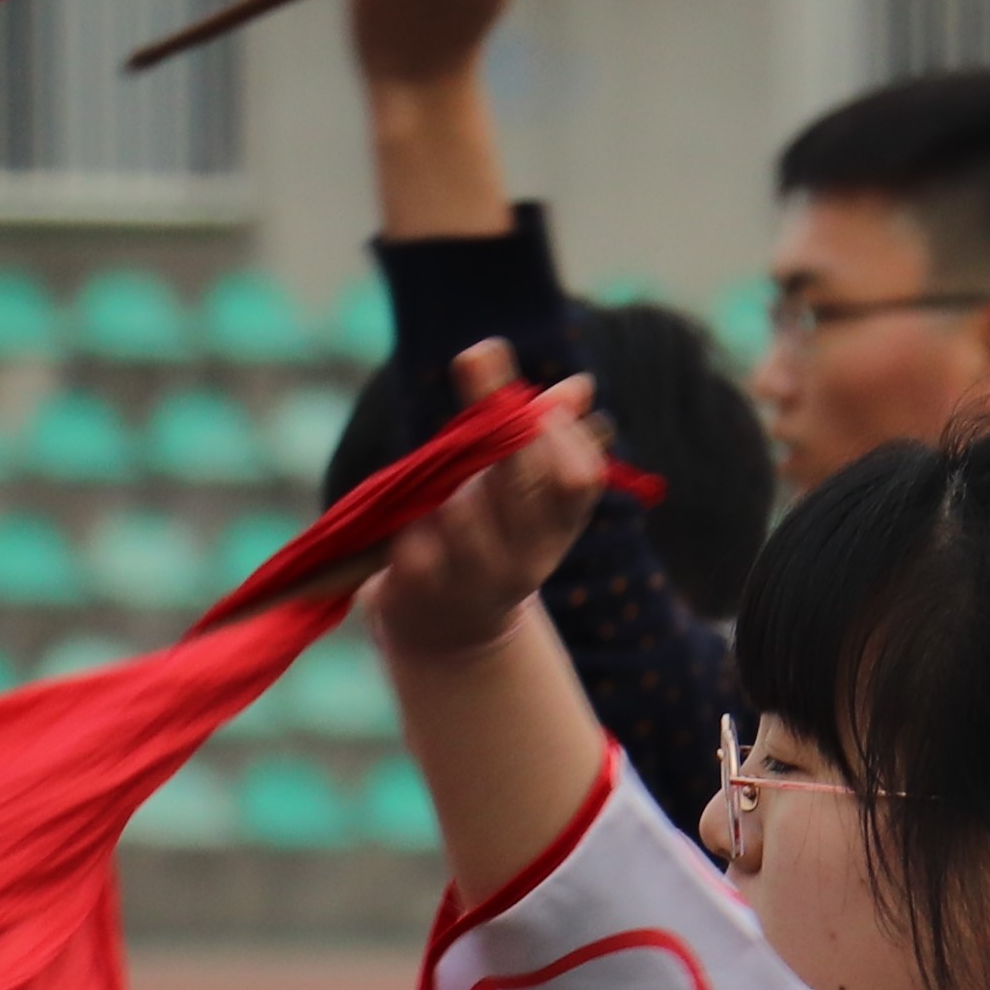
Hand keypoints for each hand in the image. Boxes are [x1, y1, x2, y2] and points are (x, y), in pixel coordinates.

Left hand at [366, 342, 607, 657]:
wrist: (451, 633)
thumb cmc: (488, 538)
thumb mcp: (523, 494)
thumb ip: (544, 437)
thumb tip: (579, 387)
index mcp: (559, 527)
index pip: (579, 476)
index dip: (559, 429)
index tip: (532, 391)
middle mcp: (530, 557)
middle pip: (522, 477)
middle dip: (496, 409)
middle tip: (475, 356)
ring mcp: (478, 580)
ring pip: (463, 510)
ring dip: (446, 477)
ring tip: (441, 475)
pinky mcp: (425, 592)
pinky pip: (415, 539)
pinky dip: (409, 522)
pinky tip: (410, 524)